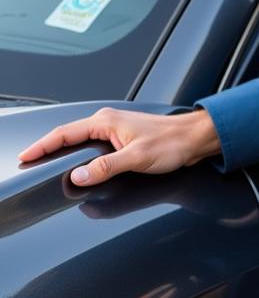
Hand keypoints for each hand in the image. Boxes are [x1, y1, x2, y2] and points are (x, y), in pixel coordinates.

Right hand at [17, 107, 221, 185]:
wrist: (194, 138)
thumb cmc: (171, 143)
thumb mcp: (136, 158)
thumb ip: (106, 167)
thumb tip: (78, 176)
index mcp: (107, 121)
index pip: (65, 133)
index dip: (43, 145)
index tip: (25, 155)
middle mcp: (109, 121)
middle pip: (69, 134)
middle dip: (47, 146)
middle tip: (28, 160)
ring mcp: (115, 128)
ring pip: (80, 139)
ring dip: (63, 149)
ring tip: (45, 160)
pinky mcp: (122, 137)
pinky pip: (92, 144)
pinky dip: (78, 151)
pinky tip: (76, 162)